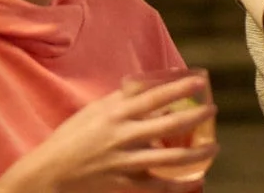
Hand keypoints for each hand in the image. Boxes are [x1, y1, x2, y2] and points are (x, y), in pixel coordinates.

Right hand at [18, 71, 219, 192]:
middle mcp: (122, 136)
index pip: (154, 96)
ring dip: (197, 153)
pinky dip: (179, 186)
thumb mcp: (93, 111)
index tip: (201, 81)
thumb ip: (120, 100)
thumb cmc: (71, 138)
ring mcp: (124, 161)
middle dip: (196, 117)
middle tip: (212, 110)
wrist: (50, 173)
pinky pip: (158, 187)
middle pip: (169, 126)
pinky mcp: (124, 184)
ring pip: (170, 159)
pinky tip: (196, 180)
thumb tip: (148, 86)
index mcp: (114, 114)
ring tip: (213, 146)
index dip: (180, 87)